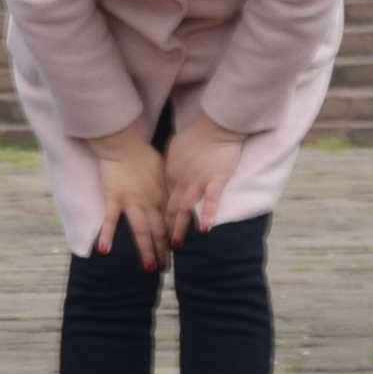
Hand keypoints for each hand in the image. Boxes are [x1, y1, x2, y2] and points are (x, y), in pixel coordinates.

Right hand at [83, 124, 171, 266]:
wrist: (124, 144)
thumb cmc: (144, 156)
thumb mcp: (164, 173)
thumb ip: (168, 190)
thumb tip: (175, 203)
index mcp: (161, 197)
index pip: (169, 223)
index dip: (172, 239)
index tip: (174, 252)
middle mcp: (148, 203)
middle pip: (158, 231)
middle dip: (162, 251)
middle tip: (164, 268)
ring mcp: (130, 203)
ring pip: (141, 231)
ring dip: (145, 250)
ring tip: (148, 268)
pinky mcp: (113, 199)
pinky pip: (111, 220)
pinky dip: (107, 234)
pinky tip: (104, 250)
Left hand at [161, 110, 246, 241]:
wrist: (215, 126)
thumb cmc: (195, 135)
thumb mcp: (175, 151)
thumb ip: (171, 167)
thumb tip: (168, 178)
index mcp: (171, 175)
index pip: (163, 202)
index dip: (159, 219)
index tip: (156, 235)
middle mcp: (181, 181)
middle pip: (171, 209)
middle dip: (165, 230)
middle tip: (162, 248)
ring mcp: (198, 181)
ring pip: (186, 208)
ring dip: (180, 228)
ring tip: (176, 245)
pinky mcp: (216, 180)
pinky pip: (211, 199)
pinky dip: (207, 213)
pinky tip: (205, 228)